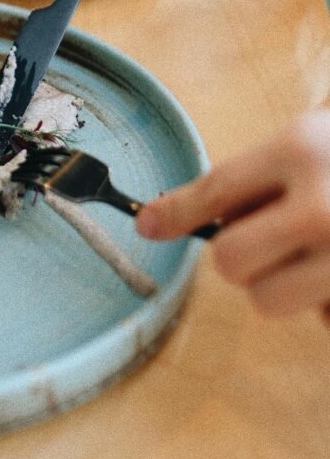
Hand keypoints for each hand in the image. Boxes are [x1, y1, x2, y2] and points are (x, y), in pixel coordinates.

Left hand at [136, 111, 329, 324]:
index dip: (173, 213)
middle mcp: (324, 204)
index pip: (215, 191)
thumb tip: (172, 217)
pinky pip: (319, 317)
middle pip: (230, 261)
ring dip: (280, 285)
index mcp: (301, 151)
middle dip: (238, 256)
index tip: (146, 226)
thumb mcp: (310, 141)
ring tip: (315, 255)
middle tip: (266, 239)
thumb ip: (257, 177)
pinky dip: (325, 302)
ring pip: (267, 300)